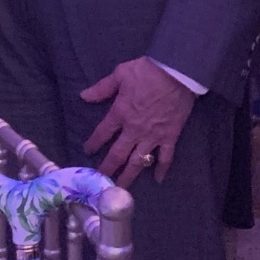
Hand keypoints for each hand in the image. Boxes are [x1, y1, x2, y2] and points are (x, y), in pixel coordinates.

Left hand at [80, 57, 193, 189]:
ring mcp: (153, 136)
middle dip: (108, 168)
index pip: (102, 132)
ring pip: (139, 161)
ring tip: (121, 188)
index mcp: (121, 113)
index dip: (93, 143)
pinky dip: (161, 169)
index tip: (87, 151)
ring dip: (129, 176)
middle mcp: (134, 130)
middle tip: (100, 181)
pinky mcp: (170, 137)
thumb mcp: (120, 74)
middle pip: (118, 154)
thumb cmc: (147, 71)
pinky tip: (157, 180)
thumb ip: (102, 88)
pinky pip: (165, 158)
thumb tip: (83, 96)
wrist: (177, 73)